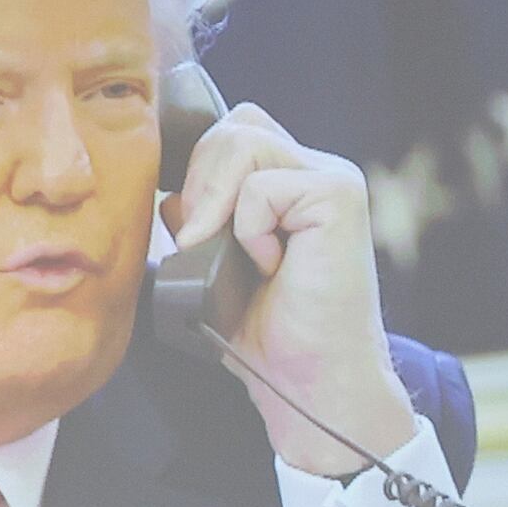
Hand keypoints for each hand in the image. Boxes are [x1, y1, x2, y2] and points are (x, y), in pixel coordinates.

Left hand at [164, 100, 419, 477]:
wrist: (309, 380)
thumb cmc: (268, 333)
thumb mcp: (212, 266)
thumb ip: (198, 221)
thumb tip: (168, 196)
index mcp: (289, 180)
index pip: (230, 131)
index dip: (199, 170)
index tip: (194, 231)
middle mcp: (315, 170)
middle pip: (233, 126)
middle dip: (199, 181)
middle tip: (204, 242)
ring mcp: (331, 179)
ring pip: (242, 141)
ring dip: (217, 202)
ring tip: (232, 253)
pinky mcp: (339, 196)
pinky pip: (261, 186)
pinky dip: (248, 229)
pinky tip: (268, 265)